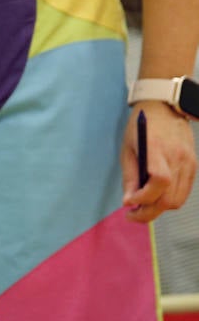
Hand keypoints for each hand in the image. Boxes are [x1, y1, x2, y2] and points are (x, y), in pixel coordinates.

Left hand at [122, 103, 196, 221]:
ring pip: (178, 199)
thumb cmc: (141, 128)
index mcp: (157, 149)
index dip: (144, 197)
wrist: (165, 107)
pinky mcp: (193, 165)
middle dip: (149, 212)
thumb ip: (130, 177)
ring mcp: (189, 162)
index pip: (160, 180)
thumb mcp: (128, 149)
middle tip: (132, 214)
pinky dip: (169, 199)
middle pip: (169, 198)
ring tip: (142, 205)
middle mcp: (177, 157)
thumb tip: (128, 202)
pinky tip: (155, 196)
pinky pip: (184, 192)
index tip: (129, 203)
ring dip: (159, 208)